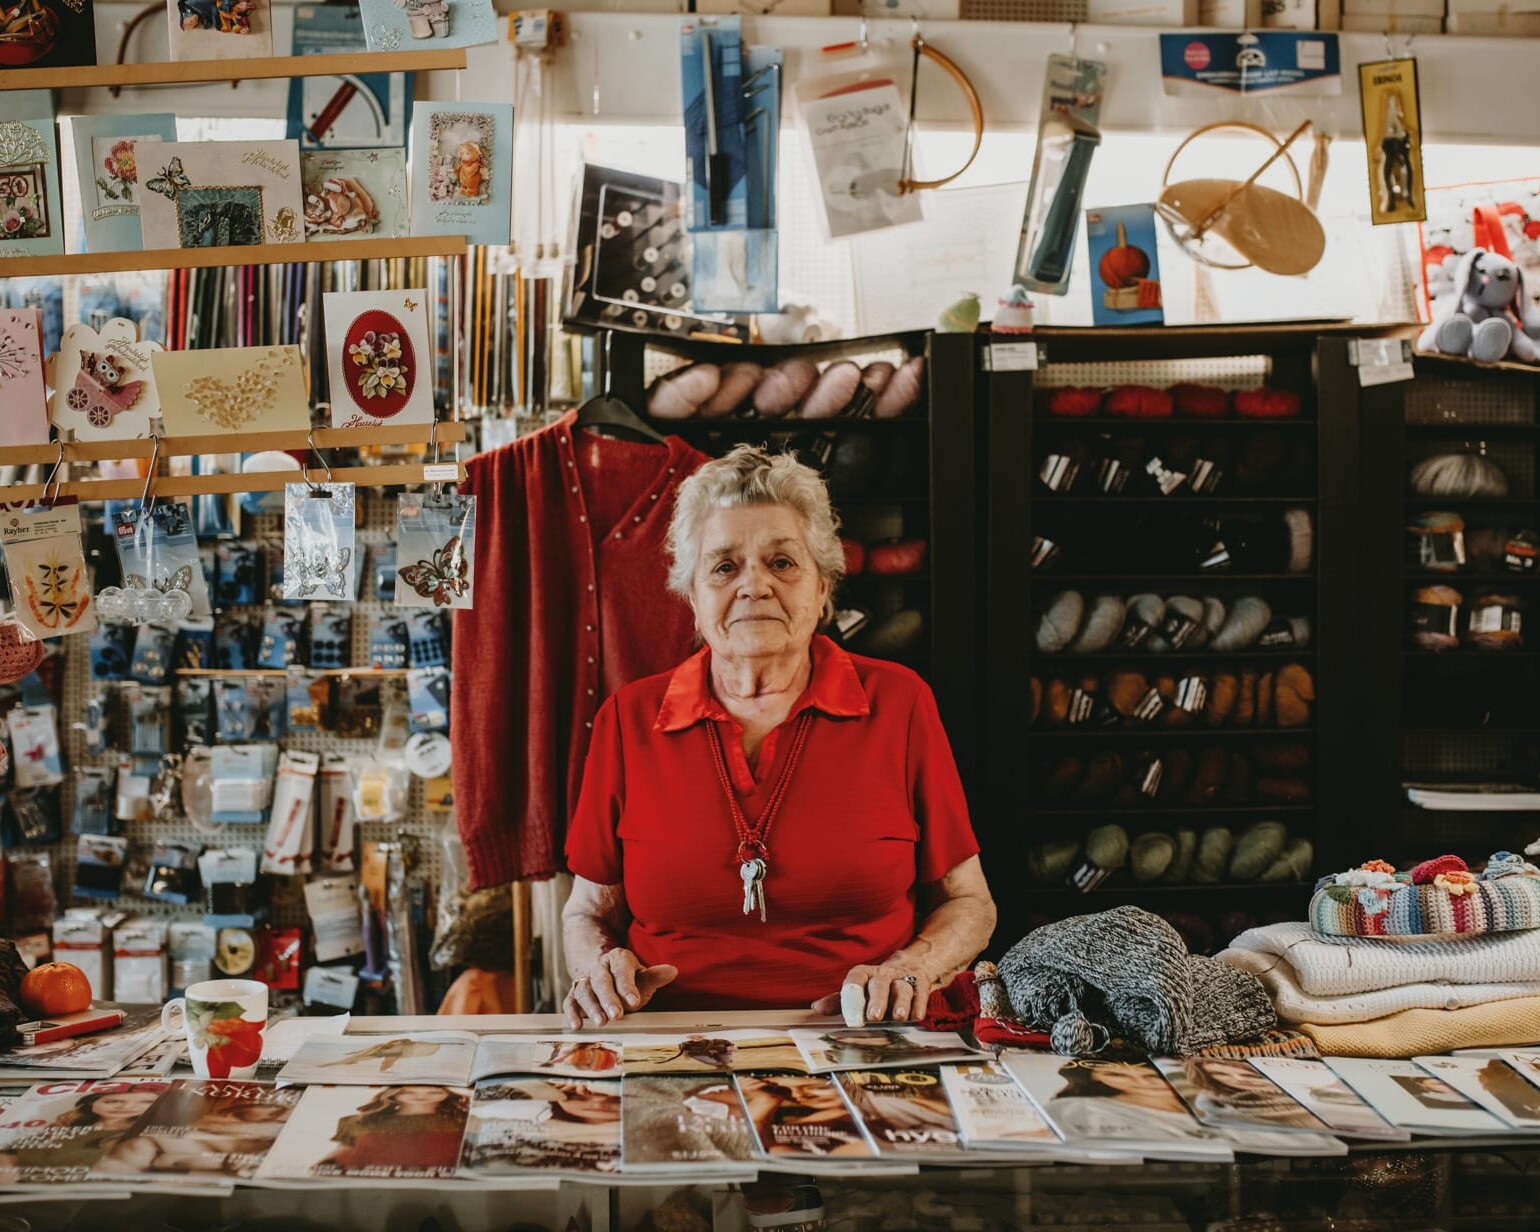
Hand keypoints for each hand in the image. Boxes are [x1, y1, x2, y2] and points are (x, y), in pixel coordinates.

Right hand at [564, 948, 677, 1029]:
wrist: (606, 973)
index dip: (627, 985)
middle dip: (608, 998)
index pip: (621, 970)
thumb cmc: (629, 980)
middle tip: (616, 1015)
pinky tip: (577, 1025)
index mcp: (617, 959)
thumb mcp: (643, 977)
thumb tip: (672, 971)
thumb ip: (655, 976)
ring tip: (601, 1023)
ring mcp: (585, 980)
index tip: (634, 1001)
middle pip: (600, 981)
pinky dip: (572, 1013)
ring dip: (591, 1007)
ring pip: (583, 990)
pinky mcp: (574, 995)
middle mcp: (599, 968)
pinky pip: (569, 1001)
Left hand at [811, 963, 935, 1023]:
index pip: (856, 978)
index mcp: (864, 974)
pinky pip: (921, 994)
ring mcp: (903, 979)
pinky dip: (918, 1005)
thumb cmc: (876, 987)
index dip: (852, 994)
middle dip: (877, 1000)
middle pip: (879, 984)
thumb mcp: (858, 992)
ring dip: (901, 1002)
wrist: (909, 968)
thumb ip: (839, 1001)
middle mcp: (883, 975)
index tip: (850, 1015)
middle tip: (873, 1017)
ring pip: (902, 988)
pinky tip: (916, 1016)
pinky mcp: (921, 985)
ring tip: (899, 1017)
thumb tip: (816, 1008)